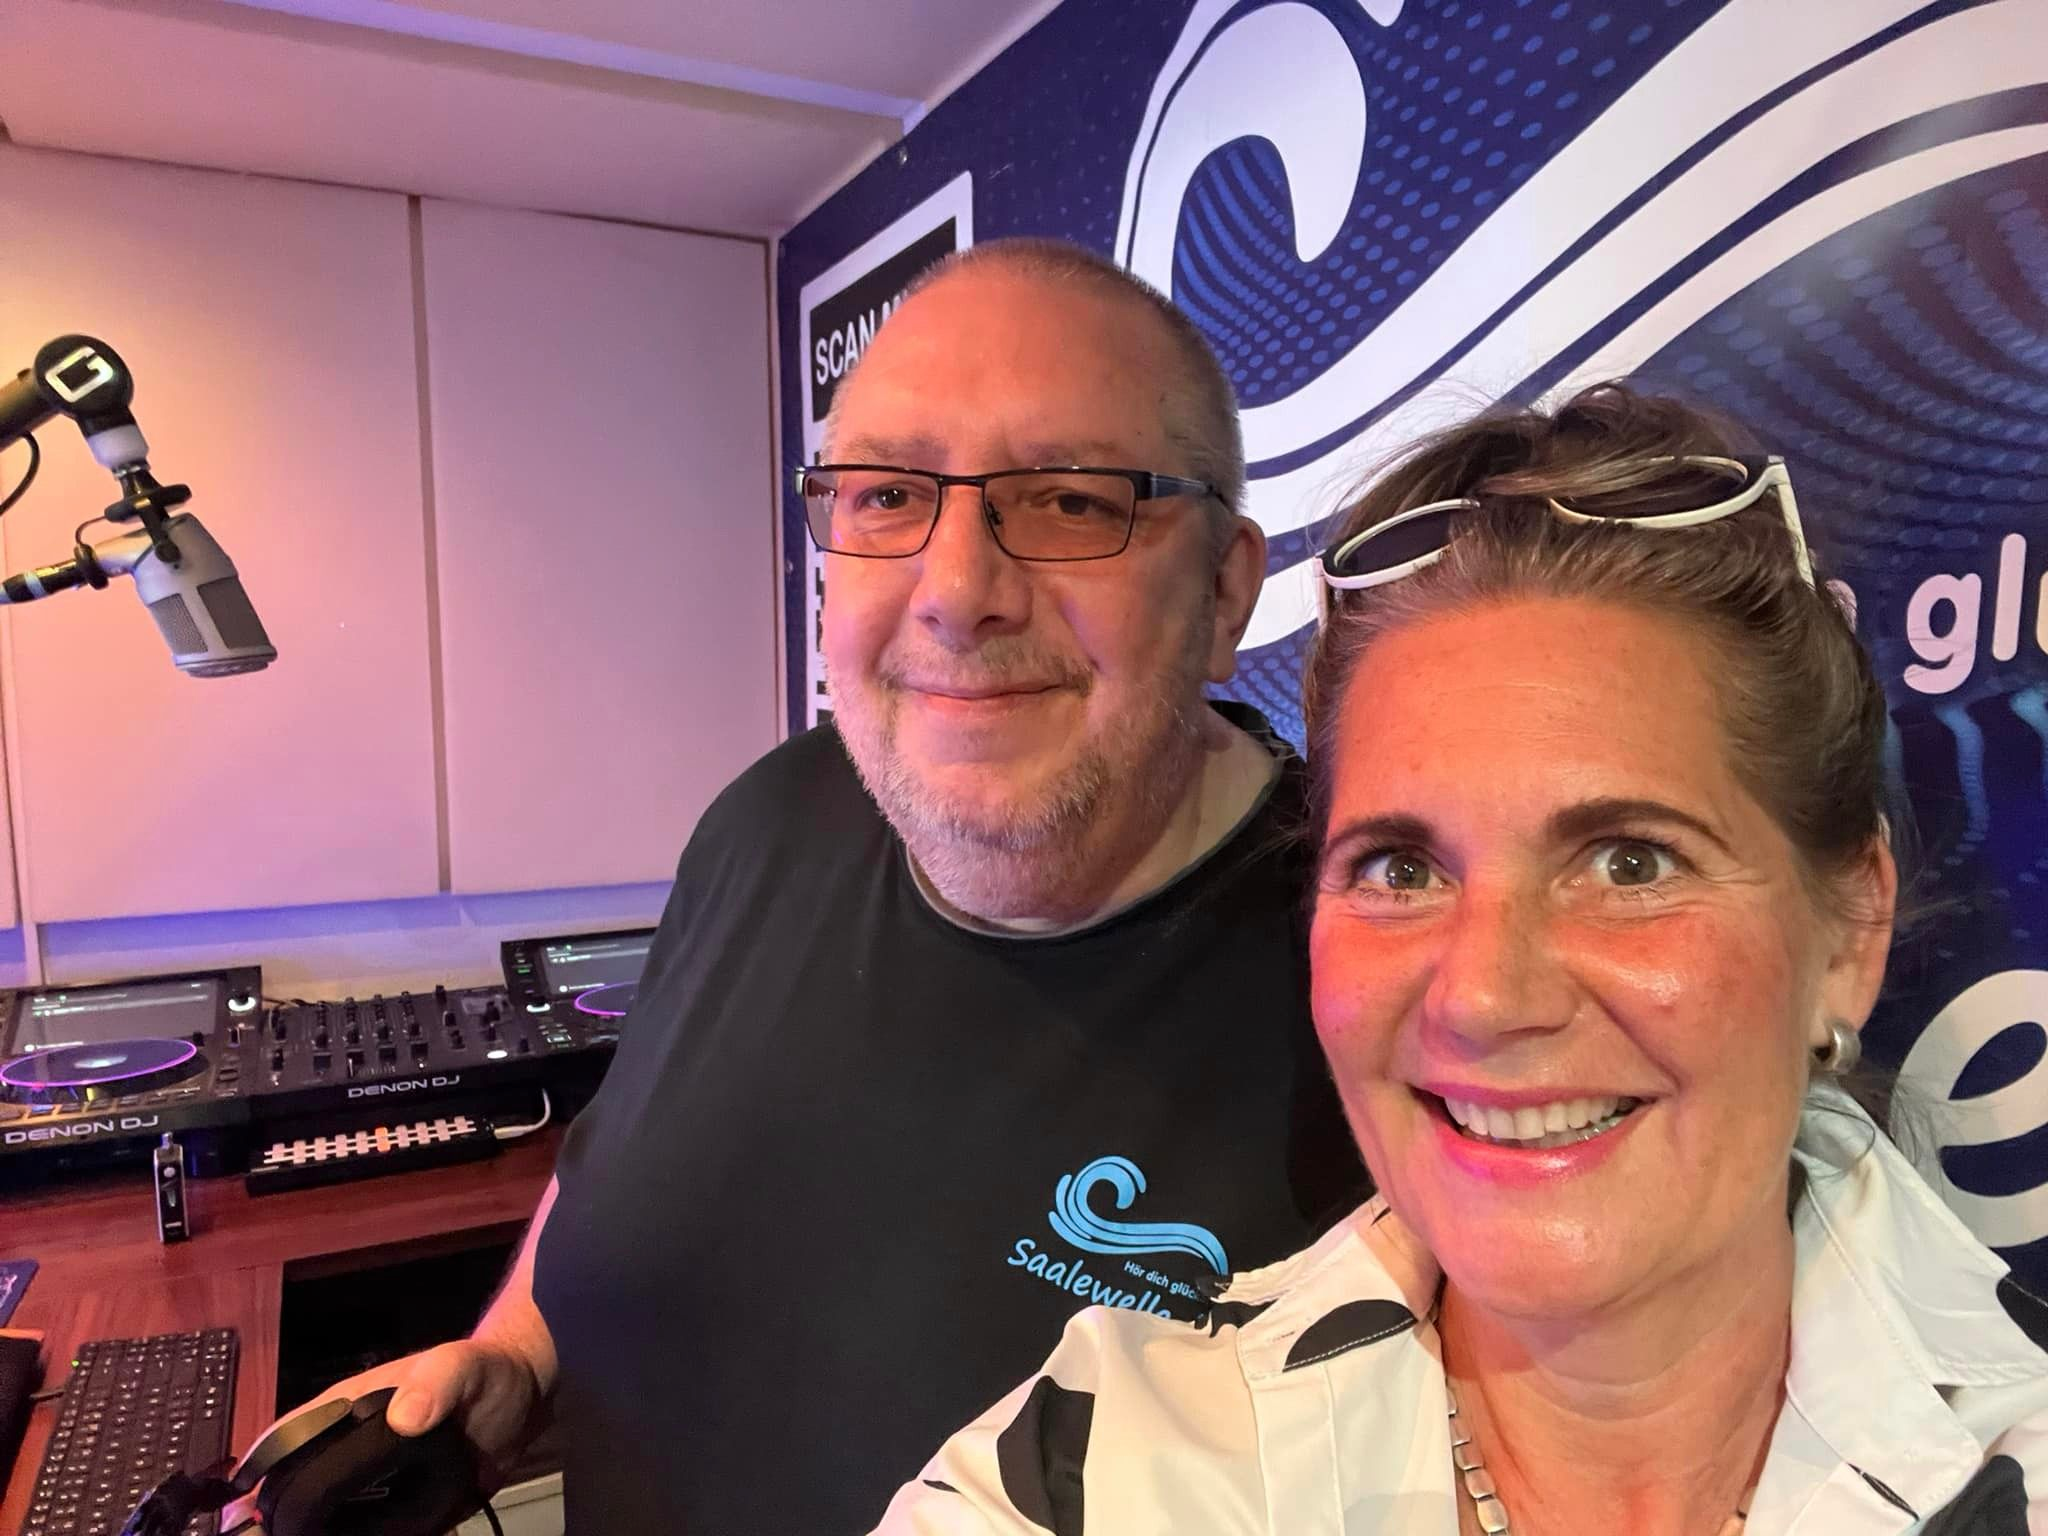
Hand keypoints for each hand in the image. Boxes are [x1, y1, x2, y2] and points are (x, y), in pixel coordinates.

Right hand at [220, 1340, 546, 1527]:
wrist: (527, 1398)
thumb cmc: (486, 1372)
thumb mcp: (464, 1369)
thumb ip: (437, 1384)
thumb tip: (404, 1417)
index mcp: (348, 1408)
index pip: (286, 1437)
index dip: (258, 1470)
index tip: (242, 1506)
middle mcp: (350, 1446)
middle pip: (297, 1486)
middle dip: (281, 1515)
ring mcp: (374, 1479)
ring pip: (329, 1515)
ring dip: (319, 1531)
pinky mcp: (400, 1506)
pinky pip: (370, 1531)